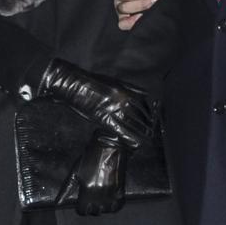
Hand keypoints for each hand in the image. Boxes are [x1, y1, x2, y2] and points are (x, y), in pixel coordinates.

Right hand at [38, 59, 154, 148]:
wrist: (74, 85)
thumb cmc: (92, 82)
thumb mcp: (114, 81)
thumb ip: (130, 89)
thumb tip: (144, 95)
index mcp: (125, 90)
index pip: (144, 105)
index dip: (149, 114)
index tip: (150, 120)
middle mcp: (122, 100)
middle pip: (140, 116)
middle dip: (146, 126)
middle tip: (150, 133)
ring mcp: (113, 109)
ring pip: (133, 125)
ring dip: (140, 134)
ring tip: (144, 140)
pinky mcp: (103, 118)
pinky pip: (120, 130)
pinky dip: (128, 137)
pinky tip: (133, 143)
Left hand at [74, 129, 126, 215]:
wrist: (110, 146)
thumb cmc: (89, 157)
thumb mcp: (75, 171)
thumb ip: (67, 188)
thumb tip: (58, 203)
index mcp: (86, 190)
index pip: (82, 211)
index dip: (81, 208)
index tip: (81, 204)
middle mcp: (99, 195)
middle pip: (94, 212)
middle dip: (91, 208)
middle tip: (90, 199)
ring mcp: (112, 194)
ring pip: (106, 211)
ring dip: (102, 207)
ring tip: (100, 199)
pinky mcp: (121, 191)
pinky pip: (117, 206)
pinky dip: (113, 206)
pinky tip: (109, 200)